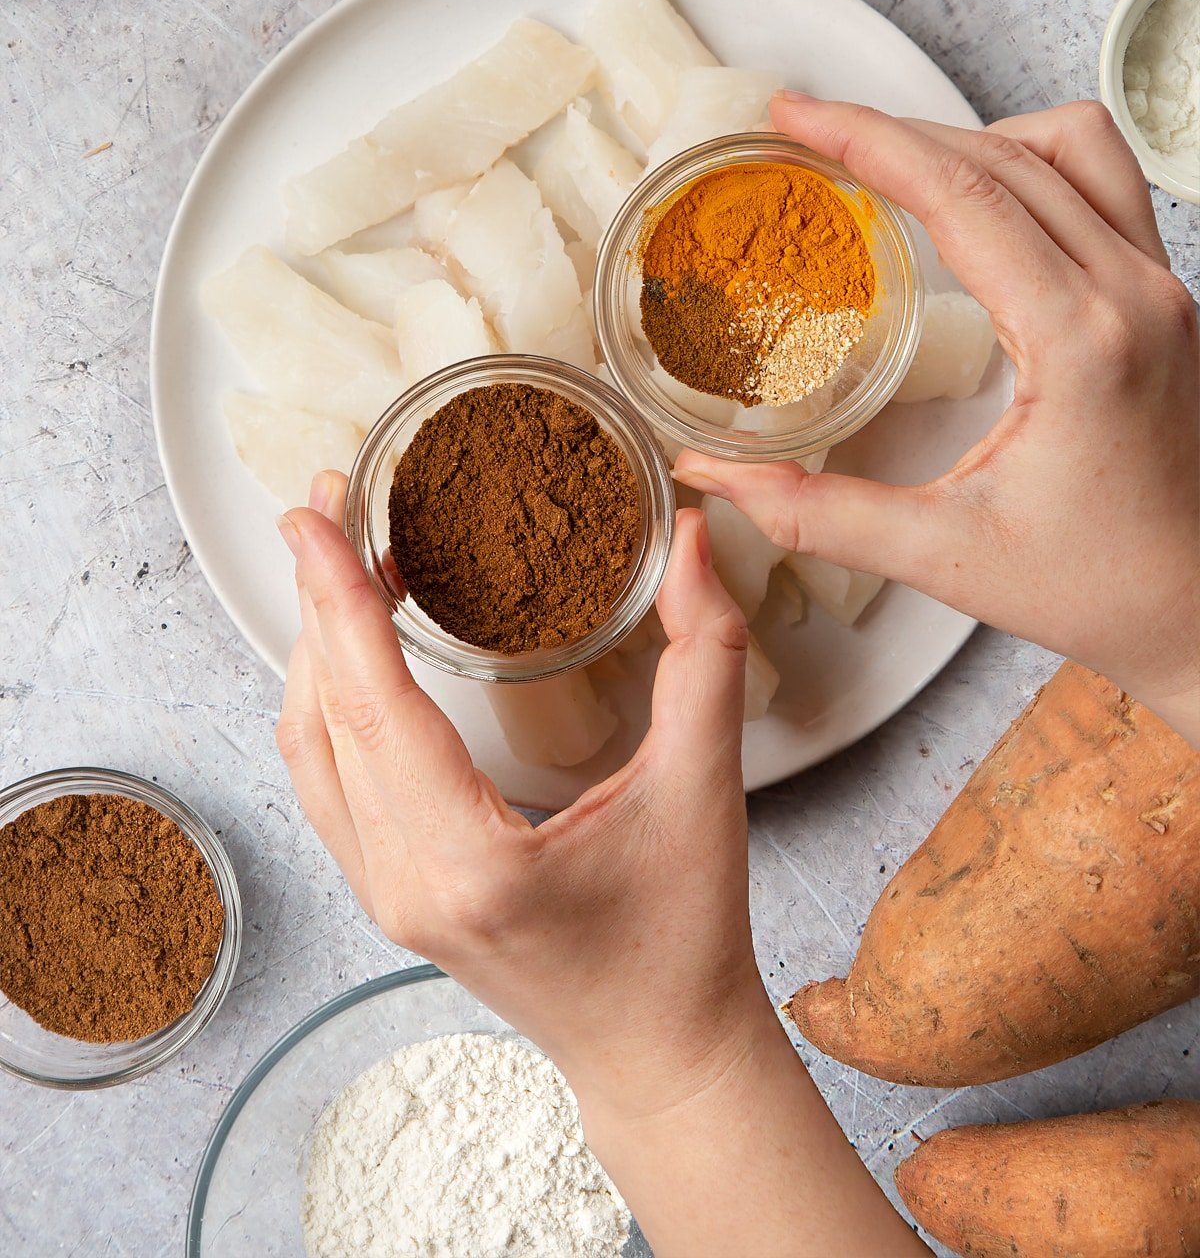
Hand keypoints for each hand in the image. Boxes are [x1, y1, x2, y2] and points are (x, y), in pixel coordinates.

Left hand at [276, 477, 760, 1109]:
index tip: (315, 517)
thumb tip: (687, 541)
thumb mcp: (705, 787)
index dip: (338, 599)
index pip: (374, 705)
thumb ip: (704, 652)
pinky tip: (355, 646)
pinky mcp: (390, 893)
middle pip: (325, 717)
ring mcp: (384, 894)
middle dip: (317, 597)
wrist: (659, 1051)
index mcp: (468, 861)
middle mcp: (403, 882)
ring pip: (312, 751)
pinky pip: (330, 780)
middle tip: (326, 500)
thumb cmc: (682, 938)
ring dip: (317, 646)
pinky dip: (331, 699)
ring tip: (337, 558)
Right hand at [675, 96, 1198, 743]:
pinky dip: (1031, 164)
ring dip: (974, 135)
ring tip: (893, 161)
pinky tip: (977, 201)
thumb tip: (711, 475)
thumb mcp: (944, 554)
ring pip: (1068, 146)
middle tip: (809, 133)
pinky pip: (1102, 181)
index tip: (794, 119)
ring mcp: (1162, 287)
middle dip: (896, 129)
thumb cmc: (1099, 588)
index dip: (868, 141)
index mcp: (1081, 341)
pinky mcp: (1167, 296)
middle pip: (1003, 155)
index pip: (963, 194)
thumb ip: (815, 512)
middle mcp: (1134, 293)